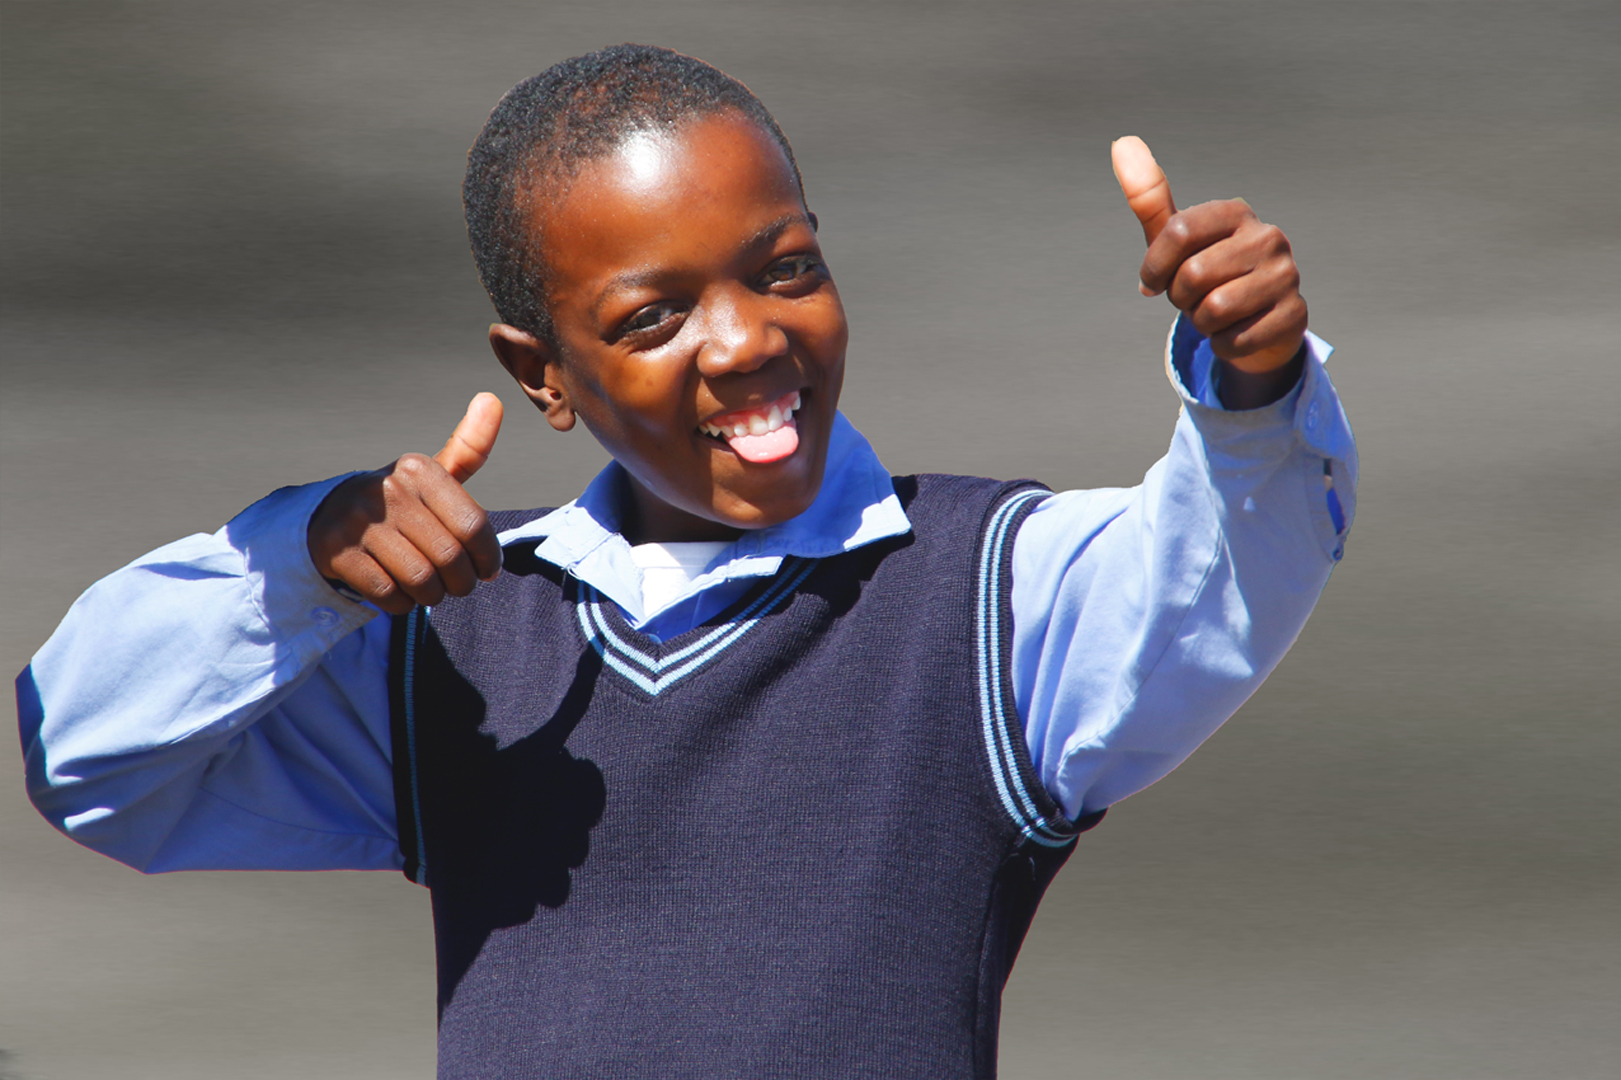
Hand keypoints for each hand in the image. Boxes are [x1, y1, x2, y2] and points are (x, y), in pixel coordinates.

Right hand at [308, 393, 504, 613]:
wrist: (327, 518)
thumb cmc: (397, 502)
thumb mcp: (431, 475)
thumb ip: (467, 447)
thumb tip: (492, 399)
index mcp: (418, 469)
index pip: (474, 526)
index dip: (488, 558)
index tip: (486, 571)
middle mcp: (387, 489)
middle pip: (450, 558)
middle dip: (460, 583)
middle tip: (456, 585)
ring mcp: (358, 520)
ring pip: (421, 580)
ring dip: (431, 595)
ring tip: (429, 588)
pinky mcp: (337, 552)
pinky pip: (389, 594)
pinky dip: (401, 603)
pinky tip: (400, 592)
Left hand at [1111, 136, 1306, 393]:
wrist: (1254, 322)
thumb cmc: (1207, 273)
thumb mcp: (1174, 239)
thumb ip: (1149, 198)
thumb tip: (1122, 143)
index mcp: (1236, 213)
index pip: (1177, 231)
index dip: (1154, 266)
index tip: (1153, 281)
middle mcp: (1268, 237)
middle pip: (1193, 275)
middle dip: (1181, 298)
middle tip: (1196, 297)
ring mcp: (1287, 275)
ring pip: (1214, 310)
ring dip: (1202, 323)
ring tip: (1216, 313)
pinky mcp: (1295, 315)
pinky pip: (1235, 340)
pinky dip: (1223, 344)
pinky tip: (1236, 331)